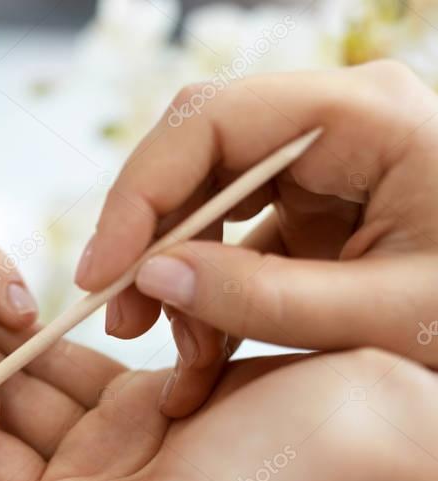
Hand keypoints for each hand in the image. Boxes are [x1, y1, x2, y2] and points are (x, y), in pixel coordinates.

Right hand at [73, 61, 437, 416]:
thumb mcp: (385, 321)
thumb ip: (261, 298)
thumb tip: (152, 275)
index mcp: (369, 116)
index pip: (209, 122)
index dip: (138, 195)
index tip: (101, 273)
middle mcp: (342, 123)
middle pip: (198, 157)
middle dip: (151, 241)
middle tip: (121, 318)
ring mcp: (330, 162)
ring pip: (211, 201)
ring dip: (179, 279)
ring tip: (177, 358)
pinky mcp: (324, 205)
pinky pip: (241, 237)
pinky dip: (214, 295)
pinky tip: (205, 352)